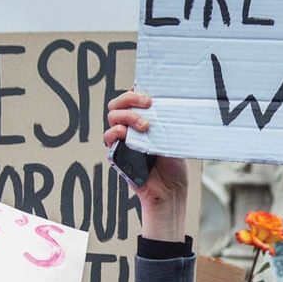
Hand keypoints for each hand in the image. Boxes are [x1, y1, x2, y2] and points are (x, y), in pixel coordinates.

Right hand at [104, 89, 190, 240]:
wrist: (171, 189)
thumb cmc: (174, 164)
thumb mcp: (172, 136)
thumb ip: (165, 120)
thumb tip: (166, 102)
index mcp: (143, 119)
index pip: (131, 98)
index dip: (136, 92)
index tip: (150, 95)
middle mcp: (130, 128)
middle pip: (118, 104)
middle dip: (130, 100)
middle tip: (148, 104)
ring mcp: (122, 140)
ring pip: (112, 118)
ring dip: (127, 116)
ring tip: (144, 126)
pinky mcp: (117, 154)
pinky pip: (109, 139)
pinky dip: (116, 133)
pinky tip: (127, 135)